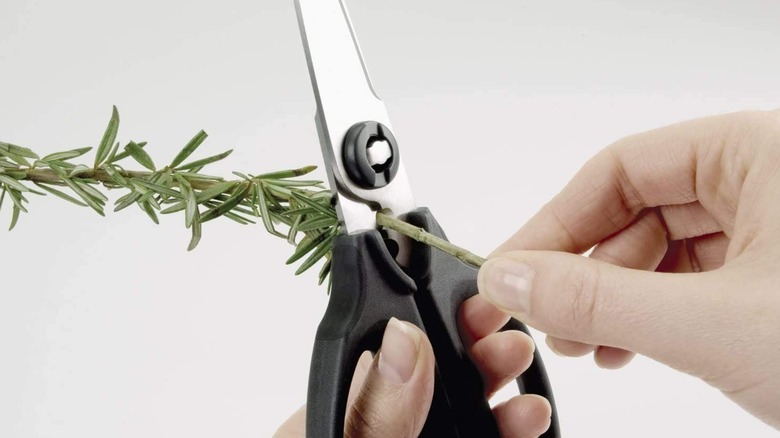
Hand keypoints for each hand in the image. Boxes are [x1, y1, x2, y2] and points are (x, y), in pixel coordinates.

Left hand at [275, 297, 551, 436]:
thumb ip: (373, 415)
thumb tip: (402, 340)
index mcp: (341, 409)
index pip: (391, 350)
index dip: (436, 324)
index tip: (475, 309)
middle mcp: (376, 429)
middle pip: (434, 380)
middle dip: (478, 358)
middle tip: (512, 343)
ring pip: (462, 418)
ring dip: (501, 402)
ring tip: (529, 396)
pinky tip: (528, 428)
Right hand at [477, 110, 779, 428]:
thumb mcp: (712, 322)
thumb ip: (598, 299)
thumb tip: (510, 279)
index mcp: (755, 153)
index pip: (618, 170)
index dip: (555, 223)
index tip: (511, 270)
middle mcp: (762, 180)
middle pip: (633, 211)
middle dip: (583, 273)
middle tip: (542, 317)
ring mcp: (769, 228)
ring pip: (656, 249)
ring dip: (609, 299)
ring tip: (583, 343)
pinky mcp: (769, 275)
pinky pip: (685, 279)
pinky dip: (646, 314)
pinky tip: (622, 346)